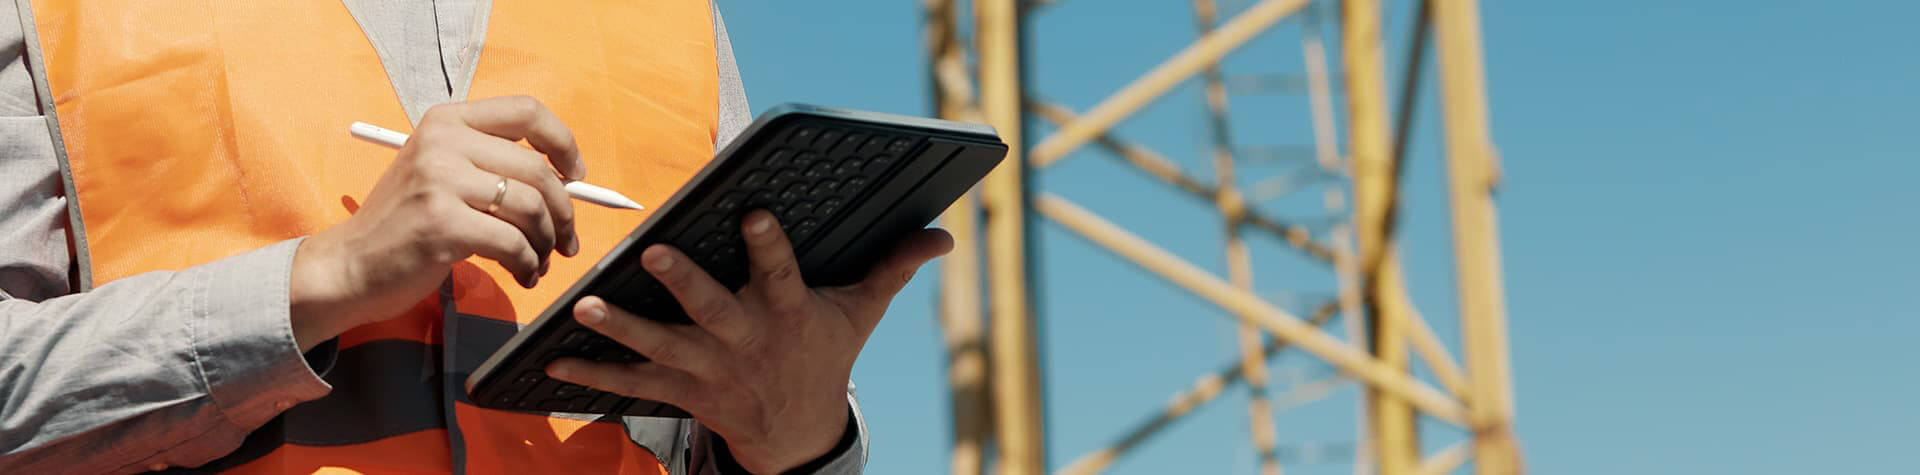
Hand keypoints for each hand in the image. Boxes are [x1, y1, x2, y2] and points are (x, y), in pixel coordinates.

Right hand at [289, 96, 586, 350]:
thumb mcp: (441, 173)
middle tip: (565, 240)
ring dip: (546, 242)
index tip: (575, 176)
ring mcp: (441, 180)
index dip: (563, 143)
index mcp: (448, 120)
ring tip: (539, 262)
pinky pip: (514, 243)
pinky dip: (528, 264)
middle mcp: (443, 141)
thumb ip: (493, 165)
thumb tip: (567, 183)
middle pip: (537, 169)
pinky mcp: (443, 223)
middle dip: (563, 211)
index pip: (527, 111)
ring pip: (531, 208)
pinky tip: (523, 275)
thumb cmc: (404, 223)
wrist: (350, 265)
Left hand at [545, 210, 953, 472]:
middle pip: (711, 309)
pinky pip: (630, 384)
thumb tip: (942, 235)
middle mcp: (745, 340)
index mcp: (788, 313)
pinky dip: (591, 374)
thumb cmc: (823, 355)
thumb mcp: (860, 313)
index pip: (780, 273)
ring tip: (584, 305)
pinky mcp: (680, 390)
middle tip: (654, 254)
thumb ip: (892, 267)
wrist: (797, 434)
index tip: (755, 213)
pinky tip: (554, 359)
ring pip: (660, 346)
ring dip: (620, 328)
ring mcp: (709, 368)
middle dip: (683, 282)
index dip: (769, 244)